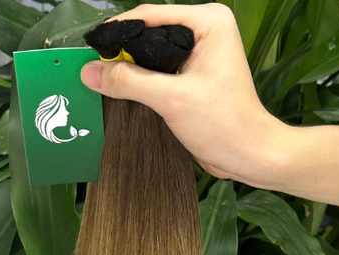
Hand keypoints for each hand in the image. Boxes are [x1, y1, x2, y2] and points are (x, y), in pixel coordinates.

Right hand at [80, 3, 289, 184]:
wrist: (249, 155)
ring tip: (105, 80)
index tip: (89, 49)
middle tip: (94, 68)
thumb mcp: (171, 99)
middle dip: (123, 51)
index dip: (117, 33)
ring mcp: (202, 51)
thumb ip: (128, 81)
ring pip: (153, 52)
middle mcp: (206, 29)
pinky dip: (143, 80)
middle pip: (149, 32)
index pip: (150, 15)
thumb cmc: (224, 125)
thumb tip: (90, 71)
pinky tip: (125, 90)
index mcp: (208, 21)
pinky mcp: (196, 73)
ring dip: (131, 67)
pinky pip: (161, 69)